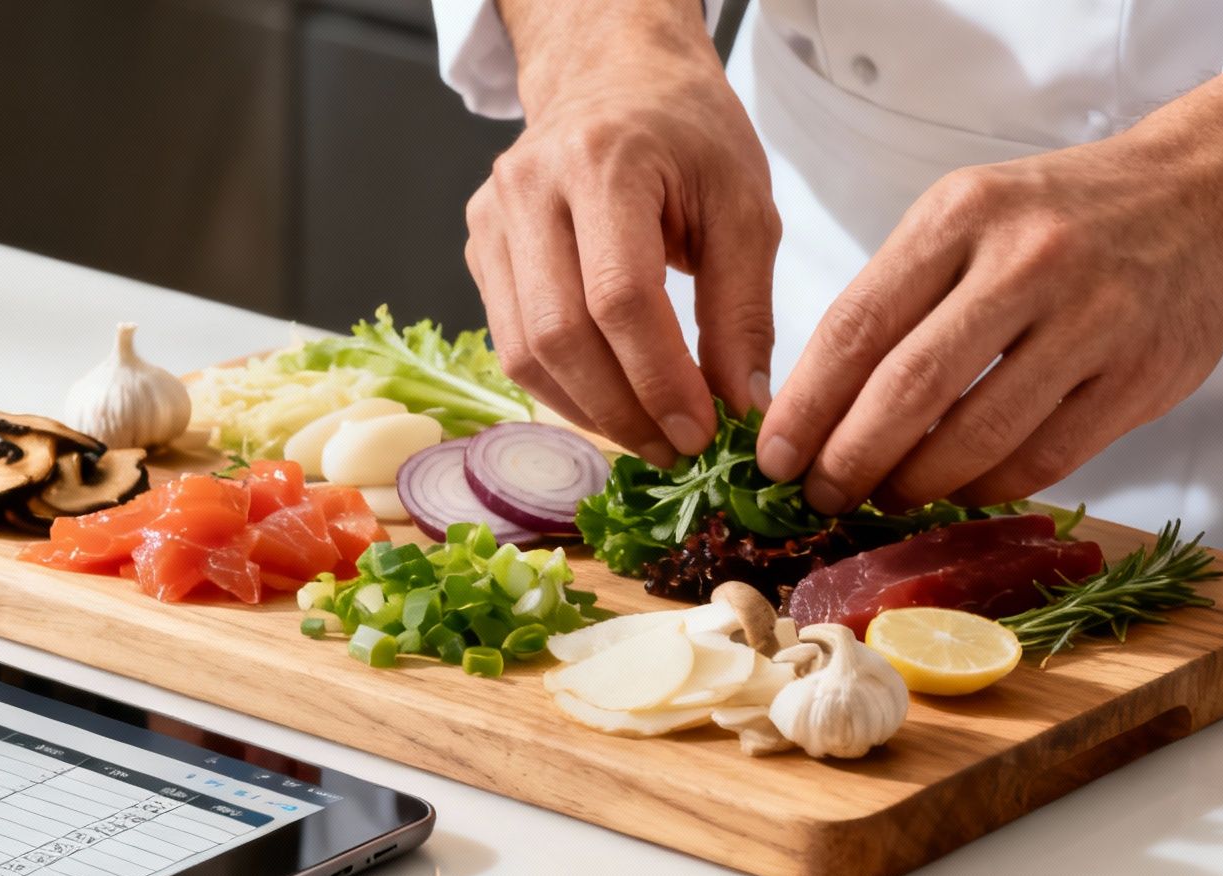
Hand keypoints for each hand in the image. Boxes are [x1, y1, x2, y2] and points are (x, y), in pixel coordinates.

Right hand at [466, 0, 779, 463]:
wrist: (614, 79)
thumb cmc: (687, 135)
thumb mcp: (744, 207)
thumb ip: (743, 311)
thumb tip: (743, 411)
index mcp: (603, 162)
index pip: (619, 296)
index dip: (658, 378)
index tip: (702, 431)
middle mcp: (529, 188)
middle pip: (558, 333)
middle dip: (622, 410)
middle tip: (677, 450)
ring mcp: (491, 220)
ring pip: (523, 352)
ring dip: (589, 410)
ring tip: (650, 436)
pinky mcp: (479, 249)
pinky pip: (512, 344)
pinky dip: (564, 388)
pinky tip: (613, 401)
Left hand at [757, 62, 1222, 511]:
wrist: (1206, 196)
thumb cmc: (1057, 217)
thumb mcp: (964, 218)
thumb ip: (895, 298)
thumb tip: (811, 406)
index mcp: (961, 216)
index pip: (855, 328)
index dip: (804, 408)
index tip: (772, 458)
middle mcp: (1026, 262)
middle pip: (907, 391)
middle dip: (848, 460)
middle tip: (820, 495)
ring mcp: (1092, 320)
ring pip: (975, 436)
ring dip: (914, 485)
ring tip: (883, 498)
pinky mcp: (1140, 376)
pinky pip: (1042, 458)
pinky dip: (986, 487)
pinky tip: (958, 489)